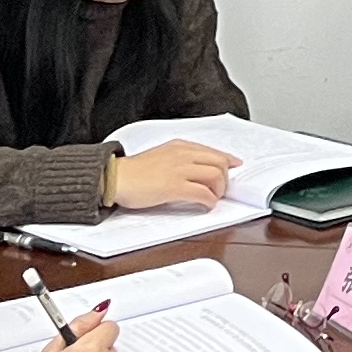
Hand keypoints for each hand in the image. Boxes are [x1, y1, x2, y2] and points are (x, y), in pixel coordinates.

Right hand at [106, 139, 237, 209]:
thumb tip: (194, 168)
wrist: (116, 177)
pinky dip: (209, 201)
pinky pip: (202, 193)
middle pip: (219, 163)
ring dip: (219, 190)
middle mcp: (183, 155)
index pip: (213, 151)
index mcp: (180, 146)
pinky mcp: (175, 187)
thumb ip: (178, 158)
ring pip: (215, 176)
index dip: (228, 159)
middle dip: (225, 177)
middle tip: (222, 189)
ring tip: (213, 198)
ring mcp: (180, 170)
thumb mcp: (161, 155)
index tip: (236, 164)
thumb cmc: (134, 171)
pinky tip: (206, 205)